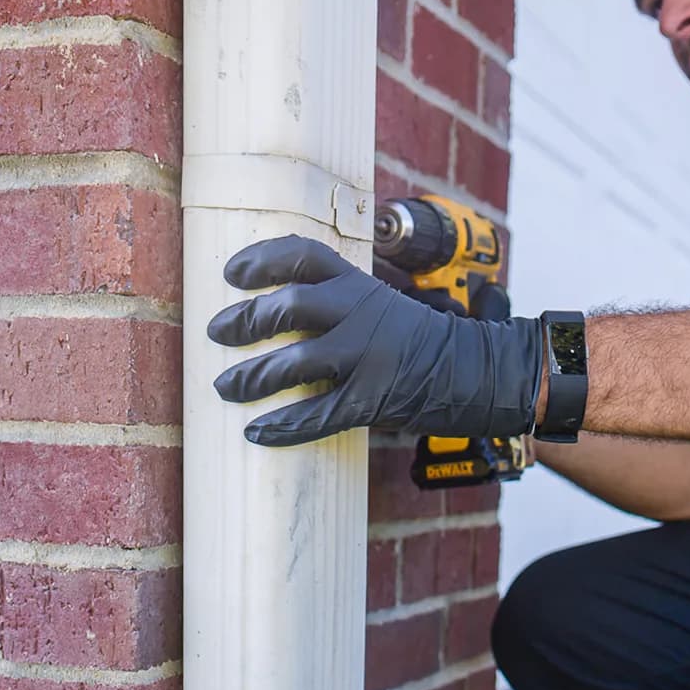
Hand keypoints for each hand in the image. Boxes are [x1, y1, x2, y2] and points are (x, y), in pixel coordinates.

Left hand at [207, 236, 542, 446]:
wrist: (474, 373)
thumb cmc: (416, 341)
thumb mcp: (380, 306)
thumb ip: (339, 304)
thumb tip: (278, 312)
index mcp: (359, 284)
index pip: (303, 256)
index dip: (262, 259)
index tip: (231, 273)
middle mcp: (360, 313)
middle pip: (290, 305)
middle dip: (245, 319)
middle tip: (215, 332)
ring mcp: (367, 356)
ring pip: (297, 362)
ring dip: (253, 376)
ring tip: (225, 387)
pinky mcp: (373, 399)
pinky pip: (319, 414)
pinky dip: (284, 426)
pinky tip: (256, 433)